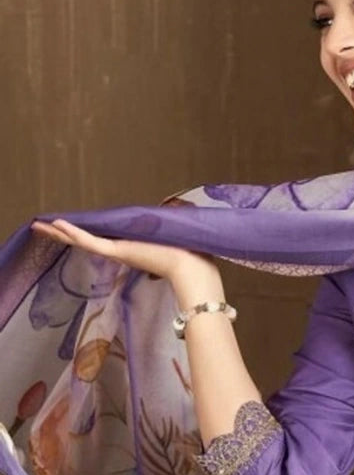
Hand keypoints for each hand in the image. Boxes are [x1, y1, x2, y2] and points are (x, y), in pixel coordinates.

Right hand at [30, 218, 219, 289]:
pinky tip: (55, 225)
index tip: (72, 227)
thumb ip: (169, 220)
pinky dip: (73, 233)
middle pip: (88, 241)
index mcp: (135, 247)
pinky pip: (90, 242)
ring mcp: (119, 252)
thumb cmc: (190, 252)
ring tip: (39, 226)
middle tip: (43, 227)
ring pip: (83, 242)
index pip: (106, 238)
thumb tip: (170, 205)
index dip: (87, 232)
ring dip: (60, 233)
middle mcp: (123, 251)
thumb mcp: (176, 229)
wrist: (193, 268)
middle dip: (65, 234)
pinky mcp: (119, 252)